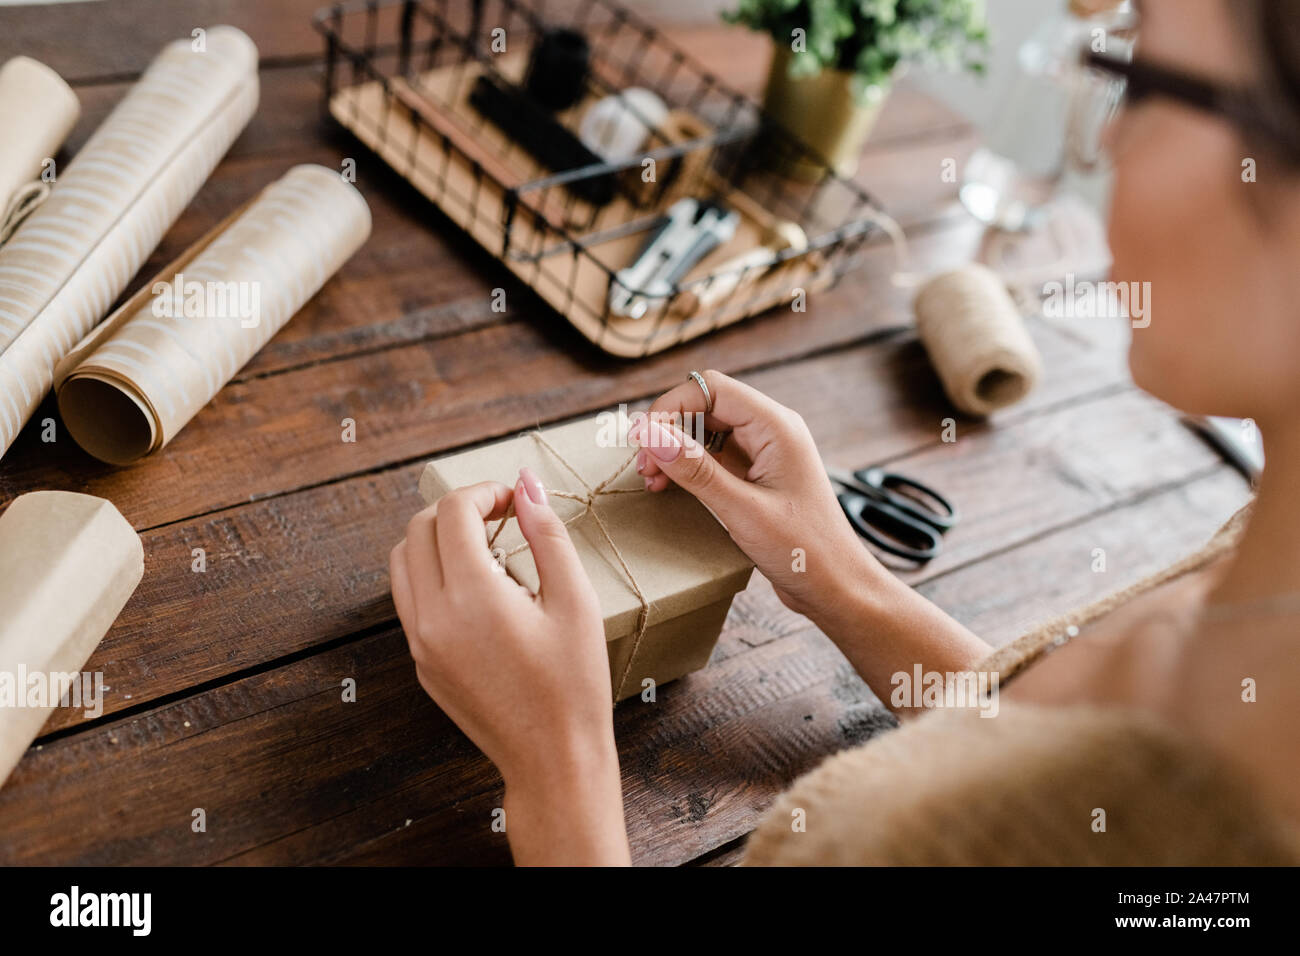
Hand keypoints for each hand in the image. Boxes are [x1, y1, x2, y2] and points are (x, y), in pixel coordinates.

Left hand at [389, 468, 629, 863]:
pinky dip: (434, 574)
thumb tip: (526, 486)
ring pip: (403, 561)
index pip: (453, 513)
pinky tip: (481, 589)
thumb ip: (548, 535)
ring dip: (438, 538)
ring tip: (488, 549)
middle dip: (459, 509)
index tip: (515, 500)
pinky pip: (410, 598)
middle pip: (419, 528)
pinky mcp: (421, 661)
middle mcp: (432, 616)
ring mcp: (420, 642)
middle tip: (502, 515)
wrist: (553, 760)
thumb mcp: (576, 601)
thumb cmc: (574, 685)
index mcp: (472, 597)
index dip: (485, 492)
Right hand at [631, 370, 876, 624]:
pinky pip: (714, 457)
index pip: (711, 389)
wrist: (837, 587)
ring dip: (675, 450)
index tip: (641, 439)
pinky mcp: (756, 475)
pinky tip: (669, 487)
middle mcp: (771, 430)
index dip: (670, 406)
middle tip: (643, 467)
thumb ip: (695, 471)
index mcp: (776, 426)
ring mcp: (764, 452)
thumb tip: (650, 434)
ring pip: (706, 432)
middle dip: (669, 430)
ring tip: (652, 480)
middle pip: (706, 406)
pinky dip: (688, 468)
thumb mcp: (742, 510)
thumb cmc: (804, 551)